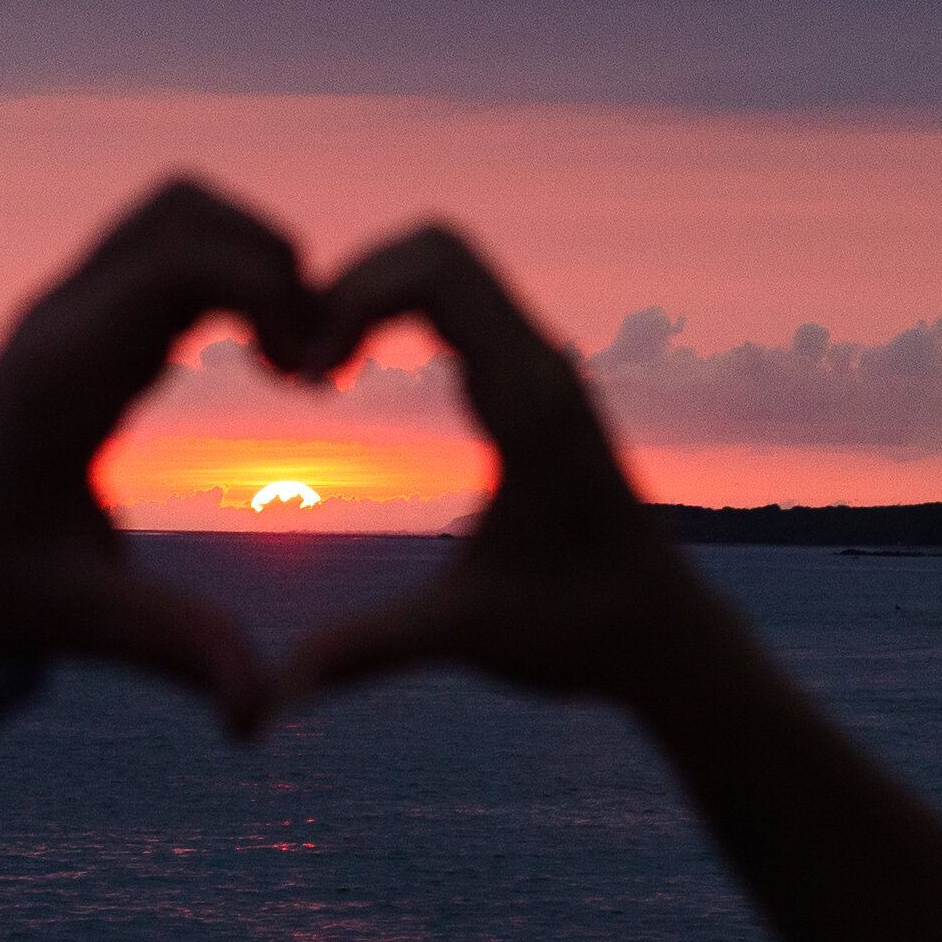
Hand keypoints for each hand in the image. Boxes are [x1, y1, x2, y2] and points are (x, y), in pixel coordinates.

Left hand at [0, 178, 318, 735]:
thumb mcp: (77, 621)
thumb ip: (174, 651)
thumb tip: (256, 719)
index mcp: (66, 370)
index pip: (180, 261)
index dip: (271, 291)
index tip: (313, 374)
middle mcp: (65, 317)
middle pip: (186, 211)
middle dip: (274, 263)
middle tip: (315, 361)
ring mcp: (69, 308)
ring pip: (178, 217)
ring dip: (254, 261)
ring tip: (293, 358)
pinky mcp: (81, 320)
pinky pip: (168, 253)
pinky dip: (230, 279)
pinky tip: (257, 362)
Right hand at [280, 226, 739, 706]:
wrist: (666, 637)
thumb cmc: (579, 633)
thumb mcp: (466, 636)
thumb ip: (369, 652)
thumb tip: (275, 695)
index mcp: (529, 404)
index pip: (438, 275)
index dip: (353, 298)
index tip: (308, 375)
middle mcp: (544, 367)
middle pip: (438, 247)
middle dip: (354, 280)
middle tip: (300, 360)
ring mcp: (545, 368)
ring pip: (450, 266)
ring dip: (375, 291)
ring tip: (319, 367)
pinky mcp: (539, 383)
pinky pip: (462, 302)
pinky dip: (398, 308)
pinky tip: (356, 370)